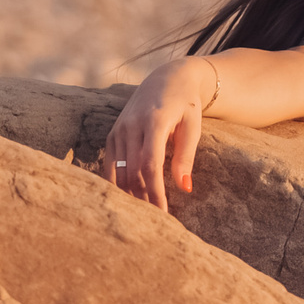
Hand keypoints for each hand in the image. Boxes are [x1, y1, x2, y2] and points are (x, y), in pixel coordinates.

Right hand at [101, 57, 215, 210]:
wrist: (168, 78)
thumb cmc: (186, 104)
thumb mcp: (193, 126)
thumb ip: (186, 156)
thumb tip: (185, 188)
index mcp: (153, 121)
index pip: (150, 165)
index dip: (155, 192)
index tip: (163, 215)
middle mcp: (131, 125)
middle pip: (132, 172)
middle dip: (143, 199)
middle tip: (155, 225)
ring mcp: (118, 130)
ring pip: (119, 171)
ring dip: (130, 196)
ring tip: (143, 218)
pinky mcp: (112, 135)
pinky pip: (111, 165)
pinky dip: (117, 185)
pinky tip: (127, 201)